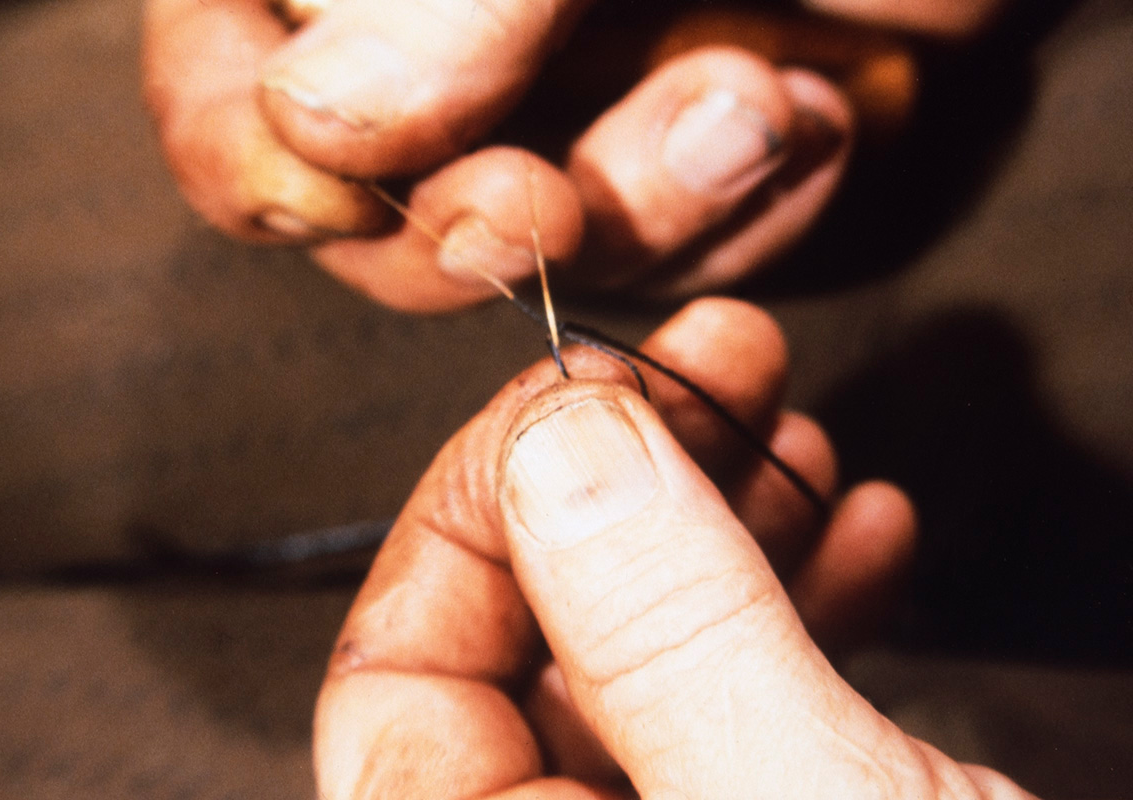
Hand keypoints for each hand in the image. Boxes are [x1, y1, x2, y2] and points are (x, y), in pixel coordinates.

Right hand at [143, 0, 1006, 310]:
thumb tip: (307, 129)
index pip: (217, 66)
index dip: (251, 156)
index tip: (341, 198)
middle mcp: (443, 23)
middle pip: (370, 196)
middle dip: (485, 213)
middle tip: (562, 195)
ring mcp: (567, 86)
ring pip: (532, 239)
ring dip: (648, 205)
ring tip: (754, 98)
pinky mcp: (677, 140)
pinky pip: (659, 250)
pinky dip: (735, 212)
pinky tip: (804, 113)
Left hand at [311, 298, 1035, 798]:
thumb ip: (659, 632)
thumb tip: (560, 442)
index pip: (394, 679)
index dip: (474, 510)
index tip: (574, 397)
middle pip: (538, 640)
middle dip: (628, 481)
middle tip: (707, 368)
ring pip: (654, 653)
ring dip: (727, 520)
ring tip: (790, 431)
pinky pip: (754, 702)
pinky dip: (807, 606)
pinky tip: (862, 530)